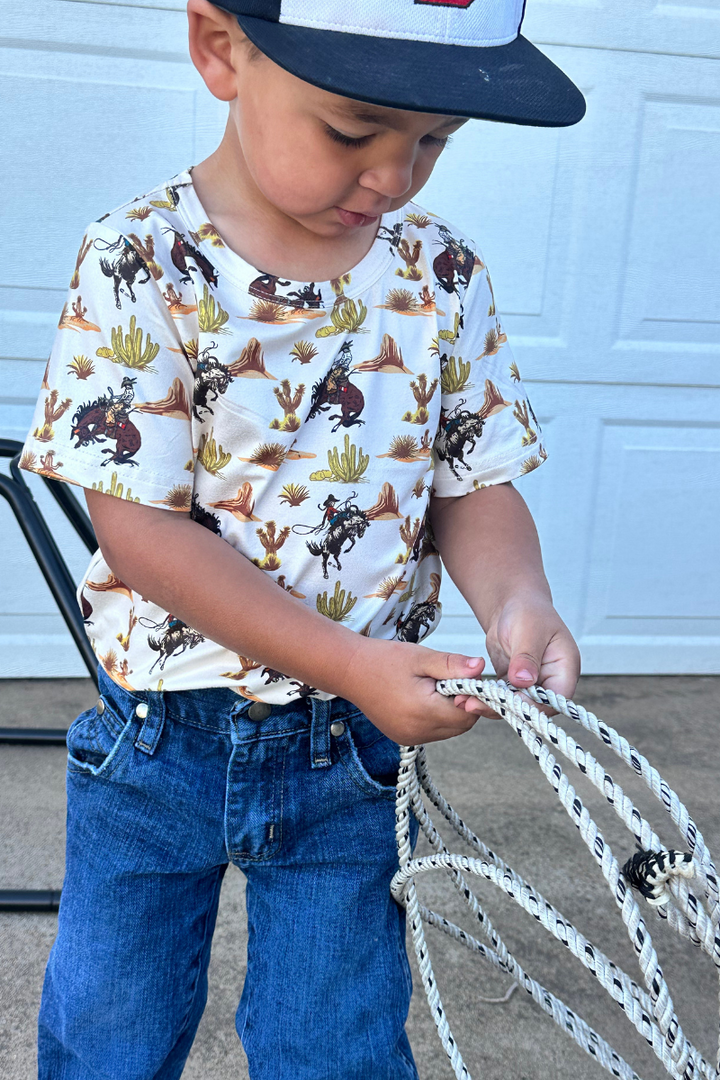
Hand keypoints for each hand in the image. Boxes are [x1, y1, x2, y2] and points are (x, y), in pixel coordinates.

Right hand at [340, 637, 486, 743]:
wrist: (349, 670)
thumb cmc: (384, 660)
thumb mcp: (421, 657)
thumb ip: (453, 665)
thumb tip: (481, 668)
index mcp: (424, 712)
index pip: (468, 714)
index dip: (472, 696)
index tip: (462, 676)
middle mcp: (418, 732)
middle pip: (461, 725)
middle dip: (463, 704)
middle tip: (447, 679)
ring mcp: (410, 738)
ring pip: (448, 730)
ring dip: (450, 712)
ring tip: (432, 687)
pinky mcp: (404, 738)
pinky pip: (433, 732)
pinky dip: (436, 718)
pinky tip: (422, 698)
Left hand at [453, 595, 580, 717]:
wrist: (512, 604)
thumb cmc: (528, 611)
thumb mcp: (529, 630)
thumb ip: (527, 656)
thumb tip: (523, 681)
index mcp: (564, 669)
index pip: (554, 700)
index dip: (533, 706)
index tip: (508, 701)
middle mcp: (550, 682)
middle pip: (532, 707)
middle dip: (505, 709)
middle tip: (475, 705)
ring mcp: (531, 685)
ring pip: (513, 705)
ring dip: (490, 706)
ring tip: (464, 702)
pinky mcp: (513, 685)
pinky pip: (501, 698)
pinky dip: (484, 698)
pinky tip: (465, 696)